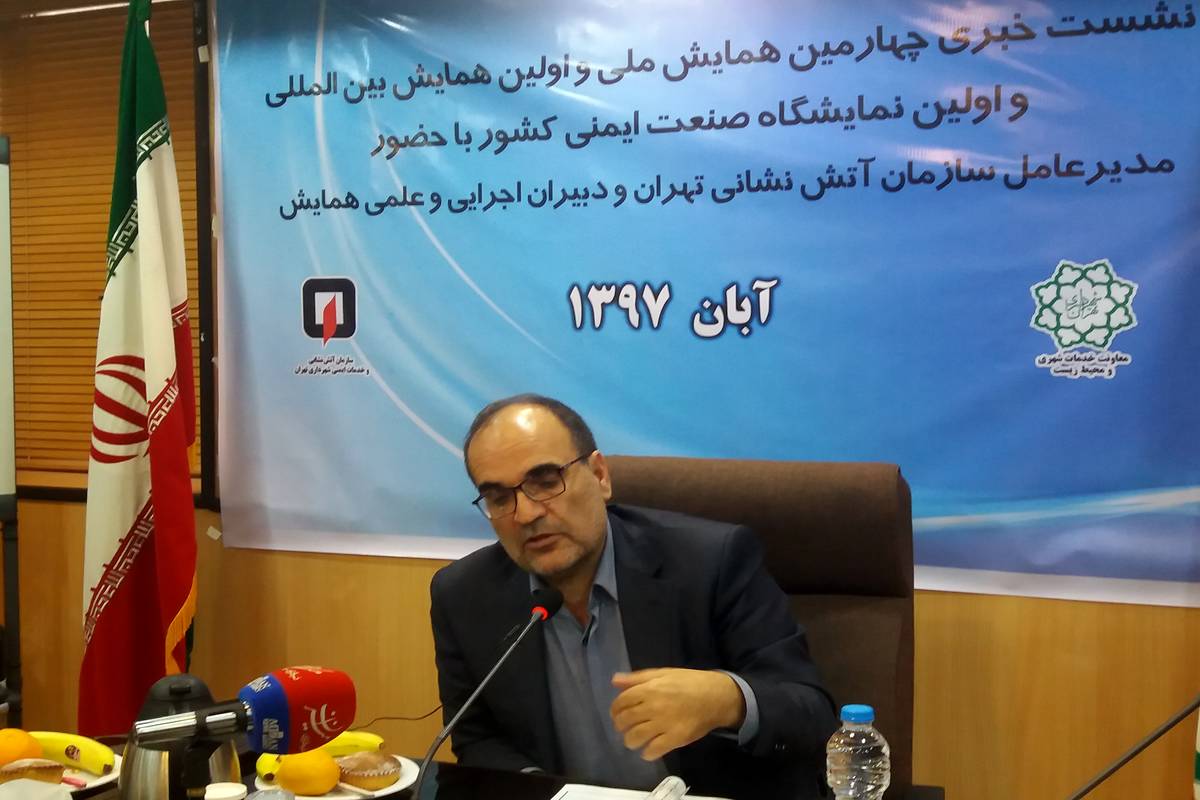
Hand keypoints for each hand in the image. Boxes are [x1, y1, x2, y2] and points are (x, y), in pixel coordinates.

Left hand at [610, 668, 745, 760]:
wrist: (716, 696)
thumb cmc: (689, 682)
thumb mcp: (663, 673)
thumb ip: (637, 678)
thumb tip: (615, 681)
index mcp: (649, 689)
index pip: (621, 702)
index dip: (615, 710)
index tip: (618, 714)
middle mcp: (653, 706)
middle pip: (625, 721)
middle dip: (621, 726)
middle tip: (625, 727)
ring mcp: (664, 724)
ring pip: (635, 738)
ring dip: (630, 741)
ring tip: (635, 739)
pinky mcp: (676, 739)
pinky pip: (653, 751)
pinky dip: (647, 753)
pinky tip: (649, 750)